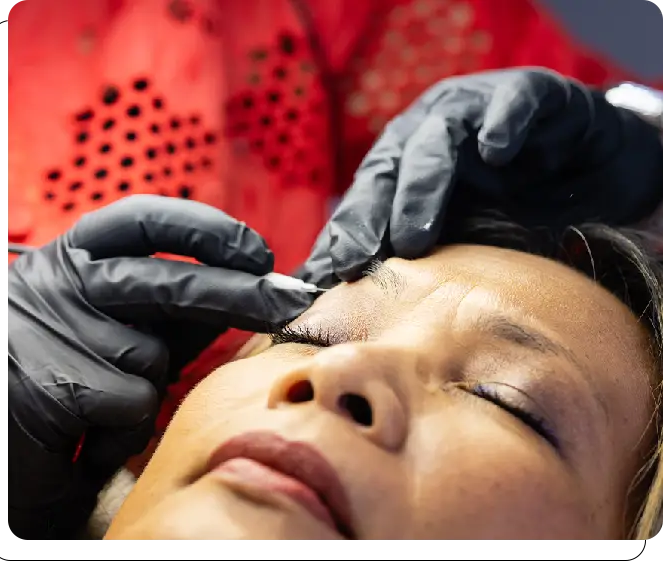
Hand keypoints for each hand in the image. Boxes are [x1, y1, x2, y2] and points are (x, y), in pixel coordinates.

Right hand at [6, 195, 312, 542]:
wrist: (4, 445)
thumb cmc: (72, 377)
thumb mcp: (123, 328)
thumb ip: (175, 307)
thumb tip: (252, 288)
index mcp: (76, 257)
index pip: (146, 220)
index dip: (209, 230)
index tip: (258, 253)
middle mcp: (57, 282)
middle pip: (169, 282)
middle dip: (241, 295)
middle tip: (291, 302)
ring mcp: (48, 330)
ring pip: (151, 356)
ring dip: (149, 389)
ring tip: (106, 409)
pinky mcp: (48, 386)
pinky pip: (131, 403)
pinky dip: (124, 430)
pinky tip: (89, 438)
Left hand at [299, 68, 662, 284]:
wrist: (586, 164)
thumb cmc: (513, 204)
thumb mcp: (460, 237)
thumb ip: (419, 258)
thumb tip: (360, 304)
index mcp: (405, 161)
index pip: (367, 198)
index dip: (346, 236)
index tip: (327, 280)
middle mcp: (429, 130)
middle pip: (389, 167)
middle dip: (369, 215)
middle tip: (357, 261)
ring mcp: (476, 107)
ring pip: (438, 137)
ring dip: (423, 186)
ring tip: (415, 236)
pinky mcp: (530, 93)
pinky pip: (513, 101)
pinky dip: (502, 122)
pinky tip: (496, 152)